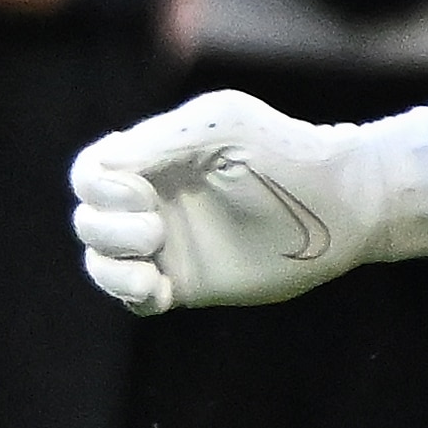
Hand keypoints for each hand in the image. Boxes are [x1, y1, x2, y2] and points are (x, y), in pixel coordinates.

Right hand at [66, 89, 393, 314]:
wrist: (339, 205)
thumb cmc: (283, 154)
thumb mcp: (219, 128)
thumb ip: (157, 143)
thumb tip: (102, 166)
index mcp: (155, 158)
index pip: (91, 173)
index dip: (98, 187)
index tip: (140, 193)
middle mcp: (155, 200)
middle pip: (88, 219)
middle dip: (107, 228)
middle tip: (157, 228)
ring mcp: (169, 244)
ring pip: (101, 261)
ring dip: (110, 268)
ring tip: (150, 270)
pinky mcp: (187, 283)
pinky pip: (134, 298)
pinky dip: (130, 295)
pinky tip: (159, 290)